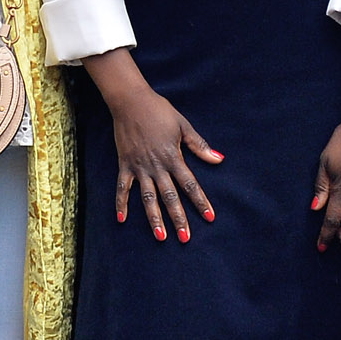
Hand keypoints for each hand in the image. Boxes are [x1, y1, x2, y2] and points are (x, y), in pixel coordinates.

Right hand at [107, 82, 220, 240]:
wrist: (131, 101)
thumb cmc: (160, 111)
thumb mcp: (183, 125)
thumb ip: (199, 145)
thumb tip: (219, 159)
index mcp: (173, 157)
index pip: (190, 185)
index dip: (201, 202)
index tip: (209, 217)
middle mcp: (157, 166)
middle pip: (170, 197)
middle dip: (179, 218)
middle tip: (185, 238)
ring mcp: (139, 167)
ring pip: (148, 198)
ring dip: (154, 218)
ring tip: (161, 237)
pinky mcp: (124, 164)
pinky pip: (122, 188)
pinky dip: (121, 204)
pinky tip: (122, 220)